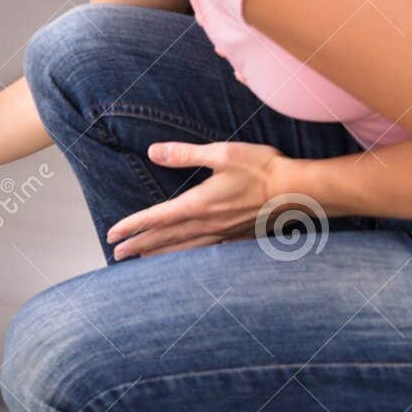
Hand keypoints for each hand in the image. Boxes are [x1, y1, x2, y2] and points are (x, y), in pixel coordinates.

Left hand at [106, 141, 289, 259]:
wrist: (298, 191)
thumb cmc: (262, 168)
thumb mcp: (221, 153)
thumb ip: (185, 154)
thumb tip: (153, 151)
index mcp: (198, 204)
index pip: (156, 218)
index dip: (132, 226)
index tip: (112, 234)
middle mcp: (207, 223)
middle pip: (164, 238)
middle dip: (138, 245)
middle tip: (117, 253)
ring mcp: (222, 234)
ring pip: (183, 249)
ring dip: (159, 254)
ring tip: (141, 260)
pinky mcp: (236, 237)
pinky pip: (204, 252)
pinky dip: (187, 256)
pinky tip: (184, 260)